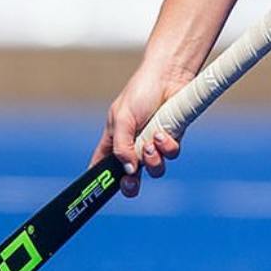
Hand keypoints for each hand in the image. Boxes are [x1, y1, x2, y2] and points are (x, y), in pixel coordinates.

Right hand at [90, 58, 192, 196]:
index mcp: (114, 142)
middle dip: (131, 185)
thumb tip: (130, 171)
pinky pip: (171, 154)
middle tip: (132, 182)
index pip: (102, 169)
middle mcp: (133, 147)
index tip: (98, 194)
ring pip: (154, 169)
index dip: (99, 183)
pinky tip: (163, 133)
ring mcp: (154, 144)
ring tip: (151, 143)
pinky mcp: (172, 138)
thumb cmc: (140, 92)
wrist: (168, 76)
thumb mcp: (122, 118)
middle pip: (130, 179)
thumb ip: (122, 146)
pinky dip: (167, 147)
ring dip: (152, 160)